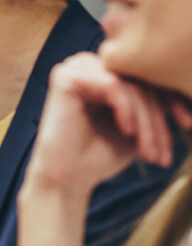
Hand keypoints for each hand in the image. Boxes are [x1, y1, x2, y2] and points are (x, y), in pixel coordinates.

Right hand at [26, 52, 191, 198]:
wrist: (66, 180)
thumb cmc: (97, 157)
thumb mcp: (138, 127)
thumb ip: (156, 105)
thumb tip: (187, 89)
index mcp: (103, 73)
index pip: (146, 78)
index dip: (171, 100)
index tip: (187, 124)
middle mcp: (89, 65)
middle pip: (140, 82)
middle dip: (157, 119)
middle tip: (161, 151)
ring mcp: (76, 68)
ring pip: (130, 86)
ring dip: (146, 121)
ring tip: (147, 151)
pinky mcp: (66, 78)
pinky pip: (113, 86)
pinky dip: (127, 110)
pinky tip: (127, 132)